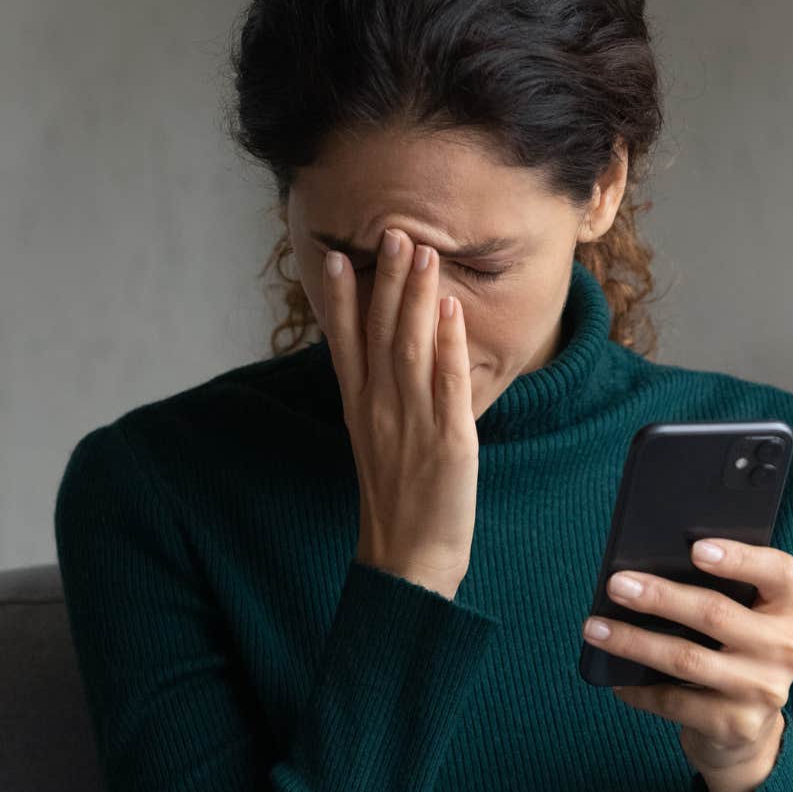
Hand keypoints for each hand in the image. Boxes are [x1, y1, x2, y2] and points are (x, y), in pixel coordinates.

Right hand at [308, 227, 477, 600]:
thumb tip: (382, 354)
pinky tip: (452, 310)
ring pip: (411, 348)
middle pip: (380, 334)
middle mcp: (379, 409)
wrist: (407, 559)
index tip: (339, 256)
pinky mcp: (448, 441)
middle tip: (394, 233)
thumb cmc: (398, 498)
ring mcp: (412, 423)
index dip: (342, 299)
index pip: (345, 343)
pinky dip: (447, 345)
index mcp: (360, 408)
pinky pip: (446, 385)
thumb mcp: (374, 440)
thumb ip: (376, 395)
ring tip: (424, 253)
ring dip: (417, 298)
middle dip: (387, 281)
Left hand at [582, 540, 792, 784]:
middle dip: (660, 597)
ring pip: (688, 659)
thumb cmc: (730, 652)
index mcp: (787, 609)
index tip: (695, 548)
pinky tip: (616, 679)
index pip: (779, 572)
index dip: (740, 558)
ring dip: (634, 642)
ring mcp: (764, 690)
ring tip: (595, 628)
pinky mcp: (737, 725)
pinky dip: (640, 689)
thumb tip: (644, 571)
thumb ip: (715, 592)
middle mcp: (785, 649)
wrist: (746, 730)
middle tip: (617, 584)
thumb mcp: (739, 619)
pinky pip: (675, 702)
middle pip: (716, 614)